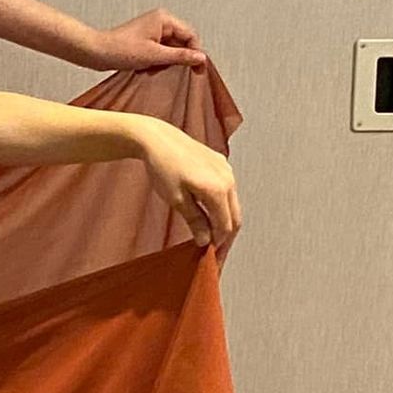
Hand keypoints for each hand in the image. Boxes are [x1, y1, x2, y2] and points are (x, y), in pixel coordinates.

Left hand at [88, 8, 206, 70]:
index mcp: (164, 19)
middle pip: (182, 42)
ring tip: (153, 67)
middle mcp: (160, 22)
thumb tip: (201, 58)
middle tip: (171, 70)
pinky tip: (148, 68)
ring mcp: (153, 31)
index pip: (191, 35)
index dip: (195, 52)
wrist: (96, 53)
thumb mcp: (154, 55)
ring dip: (166, 62)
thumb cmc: (119, 49)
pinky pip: (162, 53)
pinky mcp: (146, 41)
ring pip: (172, 49)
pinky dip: (158, 62)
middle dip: (178, 58)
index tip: (197, 68)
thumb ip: (180, 56)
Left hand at [134, 120, 241, 256]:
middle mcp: (228, 179)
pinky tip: (208, 212)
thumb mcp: (176, 199)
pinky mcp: (221, 163)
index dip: (219, 243)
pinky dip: (221, 204)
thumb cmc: (162, 168)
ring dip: (224, 219)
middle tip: (213, 249)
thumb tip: (205, 241)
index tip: (211, 255)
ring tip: (209, 233)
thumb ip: (194, 220)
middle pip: (234, 216)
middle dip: (225, 234)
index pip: (225, 225)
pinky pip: (227, 189)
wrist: (157, 138)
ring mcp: (226, 169)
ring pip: (232, 203)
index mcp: (218, 190)